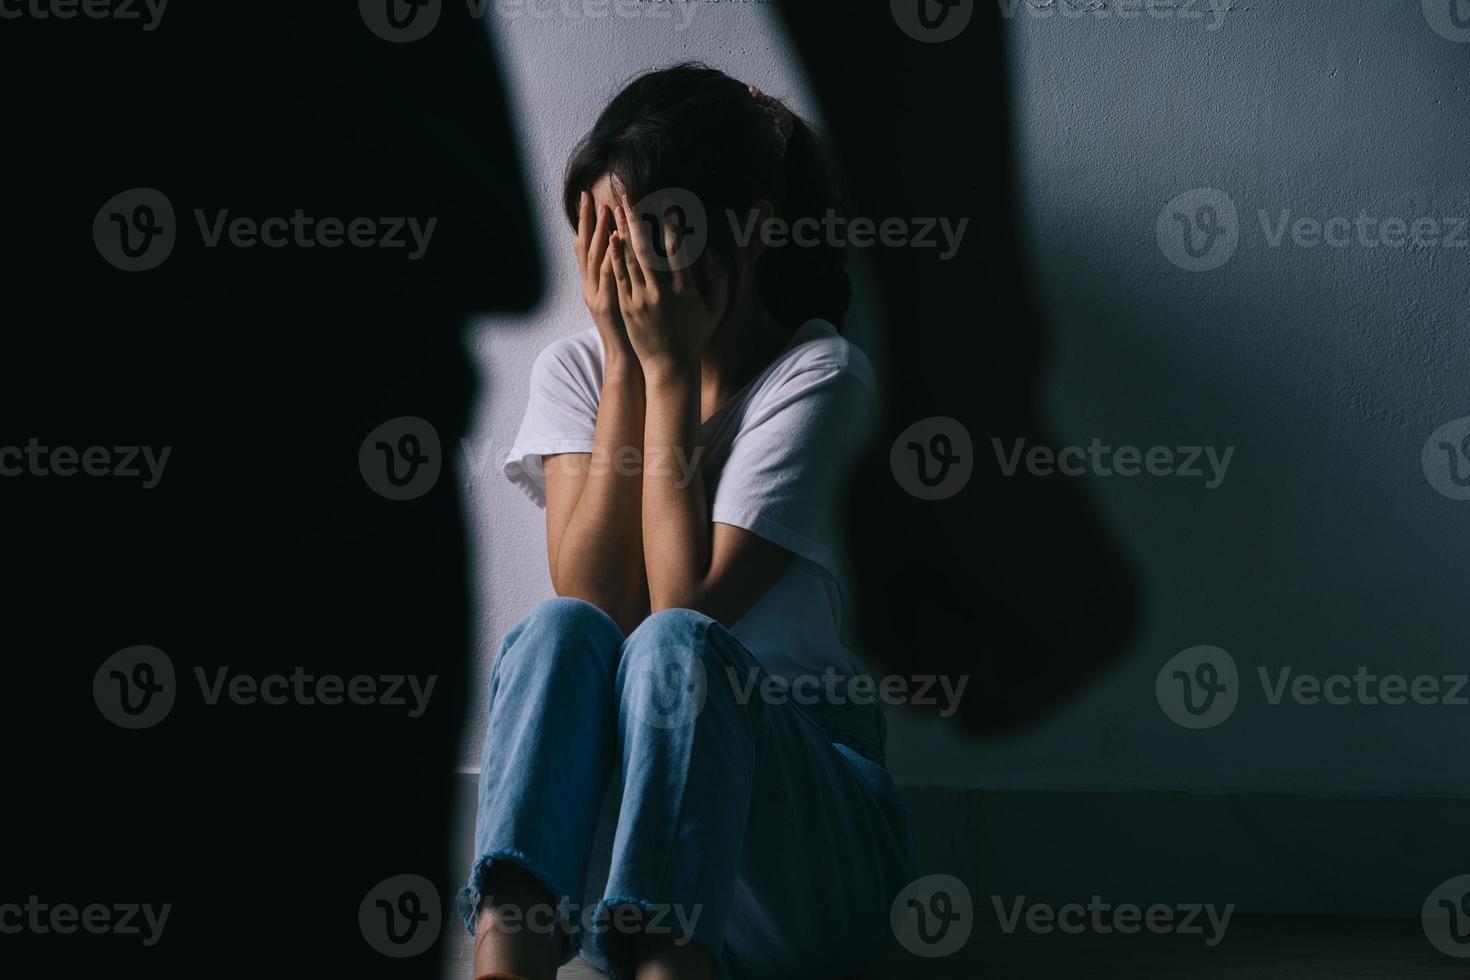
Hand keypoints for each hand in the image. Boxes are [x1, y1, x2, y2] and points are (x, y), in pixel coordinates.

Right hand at [575, 191, 633, 359]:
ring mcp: (598, 295)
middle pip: (585, 247)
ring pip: (596, 258)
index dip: (585, 222)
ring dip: (600, 233)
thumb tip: (618, 252)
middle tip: (587, 195)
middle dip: (586, 220)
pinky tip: (615, 239)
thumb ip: (614, 277)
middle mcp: (591, 286)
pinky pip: (609, 275)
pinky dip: (611, 256)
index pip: (585, 247)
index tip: (587, 198)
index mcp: (593, 283)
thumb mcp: (616, 300)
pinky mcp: (609, 304)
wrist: (626, 358)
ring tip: (605, 209)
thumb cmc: (628, 329)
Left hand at [609, 186, 726, 373]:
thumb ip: (719, 278)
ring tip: (617, 208)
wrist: (669, 366)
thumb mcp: (716, 308)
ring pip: (629, 259)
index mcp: (685, 291)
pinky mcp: (626, 307)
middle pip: (647, 249)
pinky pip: (619, 276)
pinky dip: (615, 255)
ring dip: (623, 231)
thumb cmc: (695, 335)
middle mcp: (661, 293)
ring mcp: (641, 300)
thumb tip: (710, 250)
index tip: (669, 206)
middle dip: (638, 219)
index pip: (677, 250)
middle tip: (630, 196)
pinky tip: (611, 237)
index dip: (672, 226)